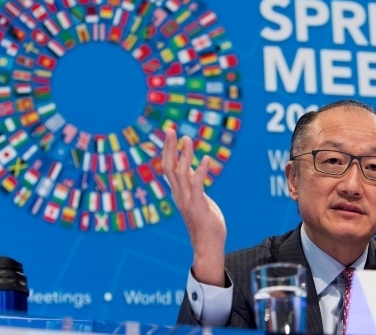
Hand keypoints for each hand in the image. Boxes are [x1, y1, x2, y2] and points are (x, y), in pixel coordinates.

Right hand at [162, 128, 226, 286]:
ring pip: (181, 174)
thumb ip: (192, 183)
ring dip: (184, 155)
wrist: (207, 245)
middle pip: (169, 167)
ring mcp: (187, 200)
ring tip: (187, 139)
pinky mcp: (198, 206)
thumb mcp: (197, 198)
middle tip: (170, 129)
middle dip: (170, 148)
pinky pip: (197, 186)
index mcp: (178, 191)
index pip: (169, 167)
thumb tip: (192, 167)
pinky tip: (205, 159)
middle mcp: (179, 194)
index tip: (170, 132)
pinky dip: (201, 171)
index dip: (168, 149)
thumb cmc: (204, 222)